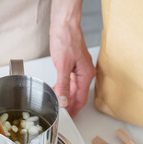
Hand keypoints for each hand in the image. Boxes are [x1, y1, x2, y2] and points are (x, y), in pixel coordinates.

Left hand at [50, 0, 95, 117]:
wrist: (64, 25)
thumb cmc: (66, 40)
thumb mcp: (63, 66)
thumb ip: (63, 86)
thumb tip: (64, 101)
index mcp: (86, 75)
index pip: (81, 98)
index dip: (75, 110)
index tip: (70, 118)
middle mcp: (85, 73)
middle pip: (78, 95)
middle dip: (70, 106)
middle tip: (64, 115)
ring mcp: (79, 69)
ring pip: (73, 89)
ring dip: (66, 97)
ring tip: (59, 105)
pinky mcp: (73, 65)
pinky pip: (69, 81)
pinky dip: (63, 87)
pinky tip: (57, 90)